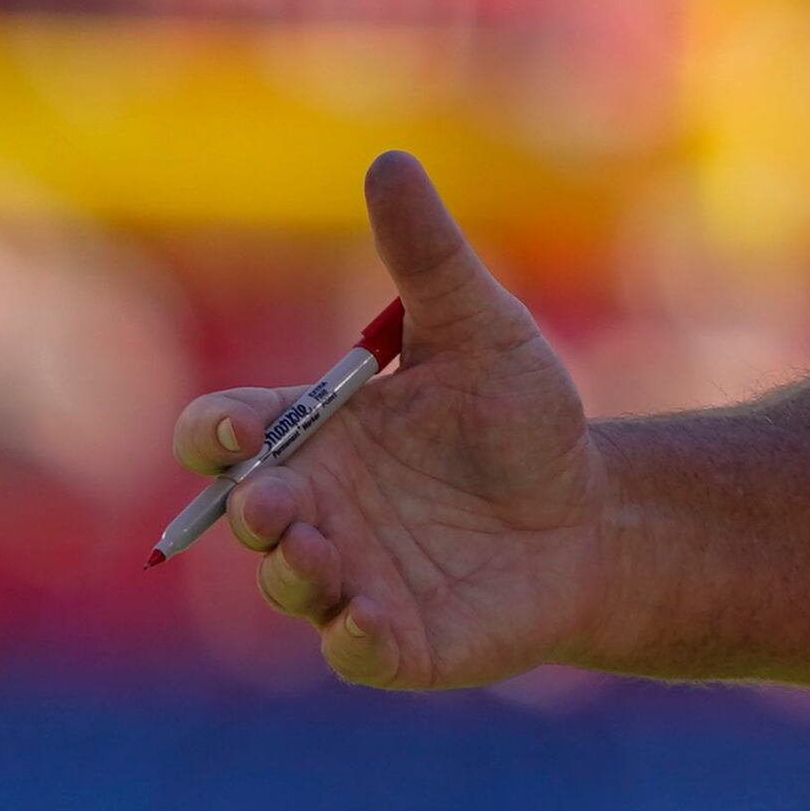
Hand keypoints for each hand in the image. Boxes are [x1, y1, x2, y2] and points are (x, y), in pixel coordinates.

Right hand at [171, 152, 611, 689]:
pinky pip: (358, 650)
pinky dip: (355, 643)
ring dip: (292, 574)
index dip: (214, 432)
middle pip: (246, 515)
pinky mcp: (402, 640)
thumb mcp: (480, 327)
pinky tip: (366, 628)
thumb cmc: (520, 420)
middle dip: (249, 510)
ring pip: (291, 585)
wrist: (595, 512)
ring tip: (315, 557)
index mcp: (314, 437)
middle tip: (271, 502)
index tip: (234, 428)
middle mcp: (316, 511)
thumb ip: (429, 256)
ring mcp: (352, 579)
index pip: (226, 434)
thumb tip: (389, 160)